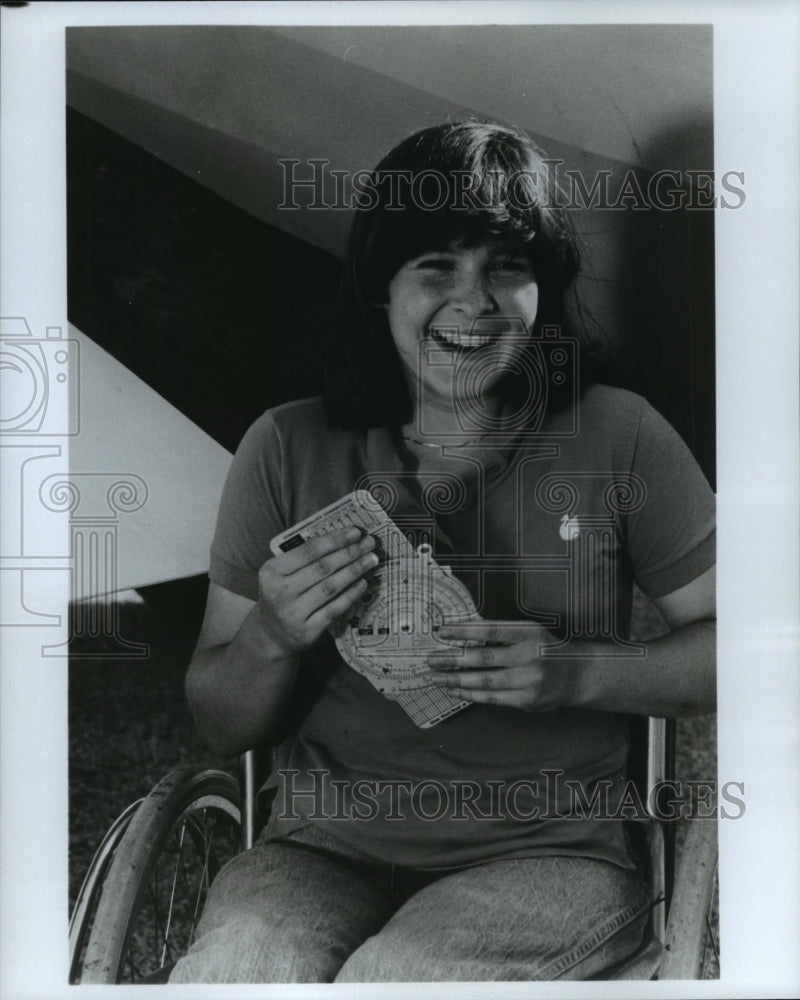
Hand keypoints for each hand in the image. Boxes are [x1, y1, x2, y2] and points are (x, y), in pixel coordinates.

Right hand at [257, 527, 378, 653]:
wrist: (273, 634)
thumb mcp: (282, 574)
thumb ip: (304, 558)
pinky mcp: (308, 631)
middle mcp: (279, 592)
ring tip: (371, 560)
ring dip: (354, 571)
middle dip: (350, 553)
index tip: (355, 532)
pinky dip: (351, 594)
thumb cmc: (283, 595)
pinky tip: (363, 583)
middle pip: (322, 568)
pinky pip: (335, 609)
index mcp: (271, 572)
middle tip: (369, 543)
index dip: (334, 540)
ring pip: (330, 587)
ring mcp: (293, 614)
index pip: (308, 551)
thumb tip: (343, 539)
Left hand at [424, 624, 576, 710]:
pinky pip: (492, 697)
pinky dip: (470, 694)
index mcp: (528, 633)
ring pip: (484, 681)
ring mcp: (528, 680)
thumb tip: (460, 636)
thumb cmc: (544, 648)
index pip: (490, 631)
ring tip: (435, 678)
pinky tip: (454, 690)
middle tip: (430, 660)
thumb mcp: (528, 632)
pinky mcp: (526, 700)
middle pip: (483, 659)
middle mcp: (529, 656)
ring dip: (456, 680)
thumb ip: (501, 634)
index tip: (441, 631)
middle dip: (452, 660)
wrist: (575, 675)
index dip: (464, 631)